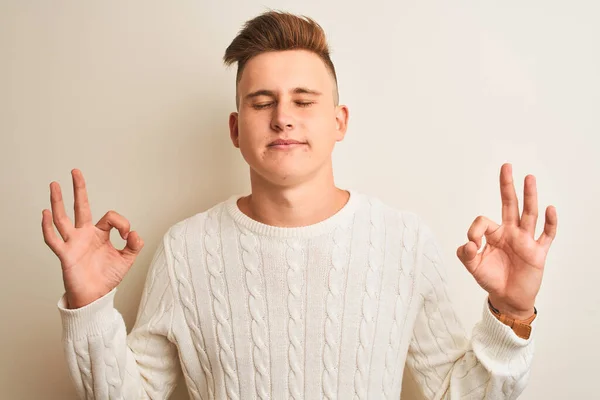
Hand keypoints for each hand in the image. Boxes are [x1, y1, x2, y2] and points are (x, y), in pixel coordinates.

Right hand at [42, 169, 143, 308]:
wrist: (95, 296)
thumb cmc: (107, 277)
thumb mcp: (127, 259)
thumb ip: (135, 245)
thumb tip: (135, 232)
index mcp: (99, 234)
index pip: (110, 217)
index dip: (122, 223)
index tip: (127, 236)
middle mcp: (84, 234)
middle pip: (80, 207)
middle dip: (78, 189)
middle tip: (75, 171)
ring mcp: (73, 243)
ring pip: (63, 218)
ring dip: (58, 202)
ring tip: (54, 184)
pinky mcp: (65, 255)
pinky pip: (53, 239)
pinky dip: (47, 227)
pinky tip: (44, 213)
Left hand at [456, 163, 557, 319]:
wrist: (507, 297)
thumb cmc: (491, 278)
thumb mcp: (472, 267)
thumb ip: (465, 254)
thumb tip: (468, 243)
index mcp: (494, 234)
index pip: (483, 221)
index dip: (474, 230)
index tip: (471, 244)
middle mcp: (510, 232)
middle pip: (509, 204)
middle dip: (507, 186)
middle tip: (506, 166)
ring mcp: (525, 240)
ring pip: (529, 214)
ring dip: (529, 196)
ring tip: (529, 178)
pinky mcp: (538, 252)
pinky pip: (546, 235)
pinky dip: (550, 223)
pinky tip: (550, 209)